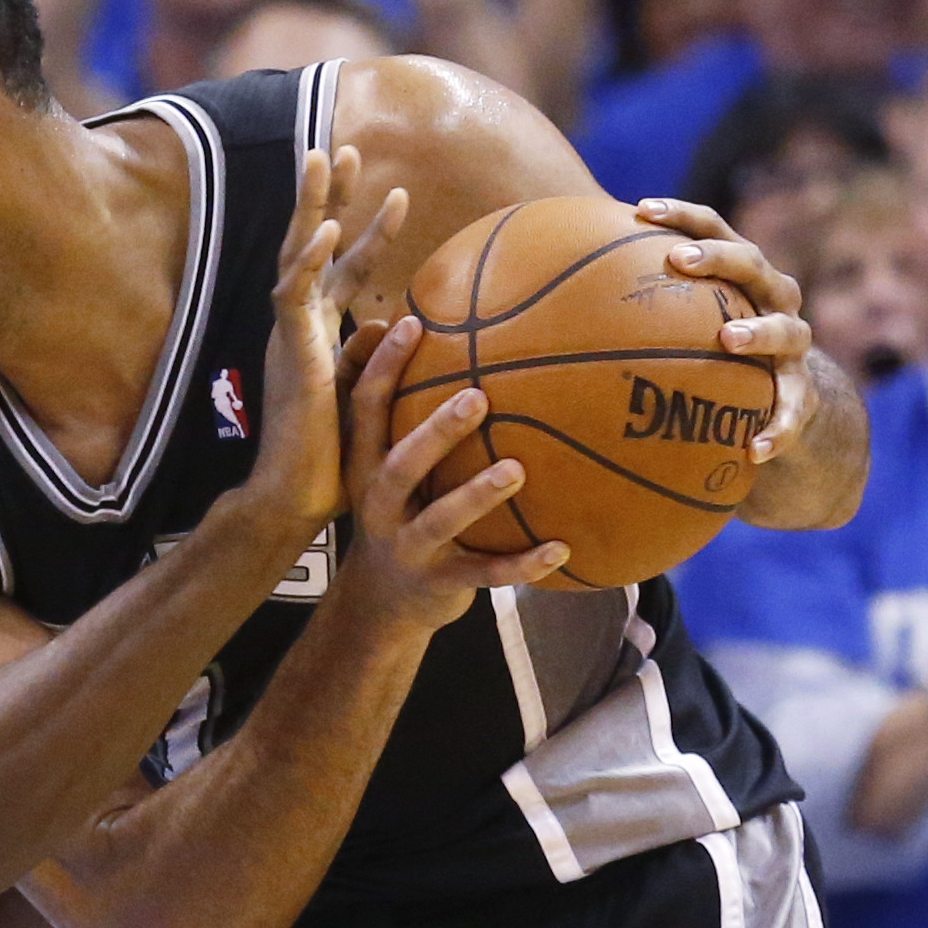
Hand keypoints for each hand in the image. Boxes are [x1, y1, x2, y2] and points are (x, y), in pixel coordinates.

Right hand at [248, 145, 405, 529]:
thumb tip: (404, 325)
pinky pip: (292, 295)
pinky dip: (308, 261)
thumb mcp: (367, 395)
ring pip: (296, 253)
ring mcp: (289, 334)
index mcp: (319, 333)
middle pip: (312, 244)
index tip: (401, 196)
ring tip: (323, 157)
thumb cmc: (334, 458)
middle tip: (342, 147)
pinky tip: (325, 229)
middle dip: (326, 196)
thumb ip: (378, 356)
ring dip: (311, 205)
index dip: (370, 232)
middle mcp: (300, 325)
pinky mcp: (287, 351)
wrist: (300, 495)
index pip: (345, 270)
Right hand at [337, 314, 568, 629]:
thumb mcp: (384, 468)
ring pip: (440, 520)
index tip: (412, 324)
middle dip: (437, 432)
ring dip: (477, 495)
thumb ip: (400, 416)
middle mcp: (379, 504)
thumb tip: (409, 329)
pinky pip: (483, 573)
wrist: (382, 603)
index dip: (384, 368)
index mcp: (367, 466)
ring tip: (516, 470)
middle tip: (477, 397)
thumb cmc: (396, 514)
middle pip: (403, 464)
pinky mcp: (439, 582)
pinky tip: (560, 549)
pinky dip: (521, 565)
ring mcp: (408, 546)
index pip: (366, 410)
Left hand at [636, 197, 812, 465]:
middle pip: (752, 265)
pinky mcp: (802, 393)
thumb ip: (632, 305)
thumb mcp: (681, 321)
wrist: (781, 396)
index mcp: (742, 272)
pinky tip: (753, 450)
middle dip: (718, 258)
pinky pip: (793, 413)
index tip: (641, 209)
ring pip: (787, 330)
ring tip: (728, 339)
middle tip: (678, 260)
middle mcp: (774, 299)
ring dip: (759, 332)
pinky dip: (777, 429)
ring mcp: (793, 345)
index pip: (714, 228)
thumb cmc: (712, 346)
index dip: (682, 215)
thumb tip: (543, 298)